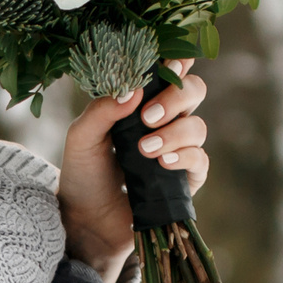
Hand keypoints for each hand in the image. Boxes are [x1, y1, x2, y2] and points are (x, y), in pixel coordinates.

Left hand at [59, 61, 210, 282]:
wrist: (87, 221)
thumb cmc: (83, 174)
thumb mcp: (82, 137)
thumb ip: (102, 110)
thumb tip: (133, 90)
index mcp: (141, 102)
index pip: (168, 72)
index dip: (177, 60)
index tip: (171, 62)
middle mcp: (165, 121)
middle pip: (194, 91)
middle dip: (177, 96)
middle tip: (148, 116)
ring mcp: (178, 149)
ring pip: (198, 126)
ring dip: (175, 133)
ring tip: (144, 150)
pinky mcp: (185, 180)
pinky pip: (201, 161)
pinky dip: (185, 157)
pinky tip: (163, 164)